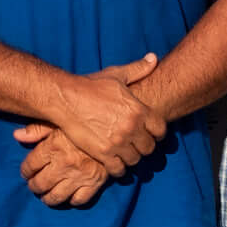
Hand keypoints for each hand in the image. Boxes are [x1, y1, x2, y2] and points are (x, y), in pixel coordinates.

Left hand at [14, 126, 109, 206]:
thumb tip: (17, 135)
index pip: (29, 166)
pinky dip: (72, 201)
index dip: (25, 171)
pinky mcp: (95, 183)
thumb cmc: (83, 122)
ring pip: (56, 197)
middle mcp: (64, 164)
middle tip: (35, 185)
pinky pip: (79, 200)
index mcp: (53, 147)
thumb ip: (37, 129)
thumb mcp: (58, 120)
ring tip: (46, 195)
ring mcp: (80, 176)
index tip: (26, 173)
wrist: (114, 127)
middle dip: (34, 187)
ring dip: (48, 199)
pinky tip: (69, 195)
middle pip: (40, 184)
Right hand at [45, 55, 166, 173]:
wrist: (66, 98)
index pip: (161, 130)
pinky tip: (114, 163)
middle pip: (149, 148)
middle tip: (136, 145)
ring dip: (131, 158)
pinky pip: (119, 169)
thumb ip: (138, 69)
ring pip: (135, 159)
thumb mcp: (116, 75)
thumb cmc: (91, 85)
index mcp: (138, 110)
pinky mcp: (103, 153)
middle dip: (144, 147)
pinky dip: (119, 169)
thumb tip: (153, 58)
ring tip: (125, 154)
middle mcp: (132, 128)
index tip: (150, 134)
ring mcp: (118, 142)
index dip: (157, 133)